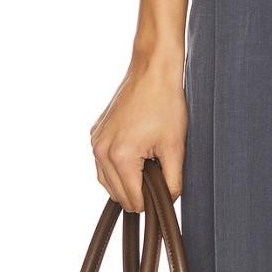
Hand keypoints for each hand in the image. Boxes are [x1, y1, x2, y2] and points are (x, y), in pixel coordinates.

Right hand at [89, 60, 186, 212]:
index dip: (152, 199)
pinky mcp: (95, 132)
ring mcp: (95, 141)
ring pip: (107, 181)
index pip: (133, 202)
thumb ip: (172, 182)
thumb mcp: (176, 145)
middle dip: (138, 189)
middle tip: (158, 167)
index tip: (164, 184)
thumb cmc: (166, 103)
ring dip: (126, 179)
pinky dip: (117, 164)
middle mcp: (101, 151)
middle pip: (118, 195)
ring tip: (148, 158)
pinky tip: (136, 149)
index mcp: (120, 157)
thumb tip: (167, 202)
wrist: (153, 69)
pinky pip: (102, 162)